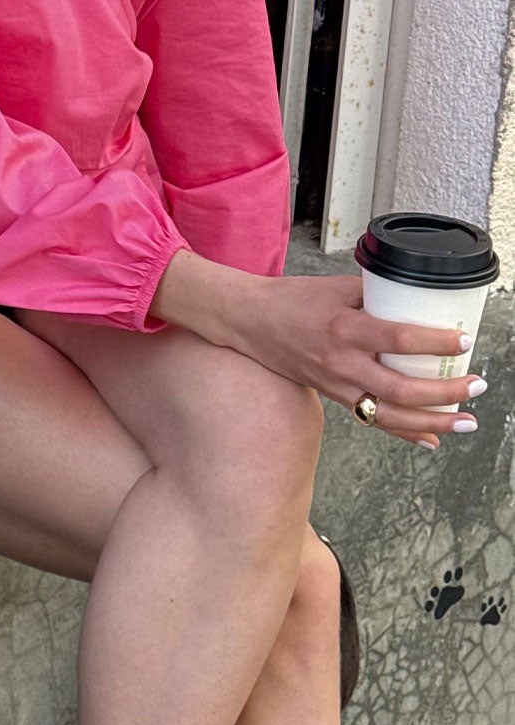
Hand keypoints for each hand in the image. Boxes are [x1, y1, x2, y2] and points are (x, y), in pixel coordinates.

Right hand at [215, 270, 483, 446]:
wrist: (247, 321)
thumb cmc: (290, 299)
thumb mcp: (334, 286)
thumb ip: (373, 293)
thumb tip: (415, 298)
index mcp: (343, 328)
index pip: (397, 338)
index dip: (434, 342)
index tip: (463, 341)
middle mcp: (340, 362)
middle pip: (400, 389)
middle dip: (445, 392)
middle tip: (477, 385)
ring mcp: (335, 384)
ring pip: (390, 415)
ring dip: (433, 422)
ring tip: (466, 421)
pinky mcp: (331, 396)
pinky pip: (372, 420)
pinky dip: (404, 433)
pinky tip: (431, 439)